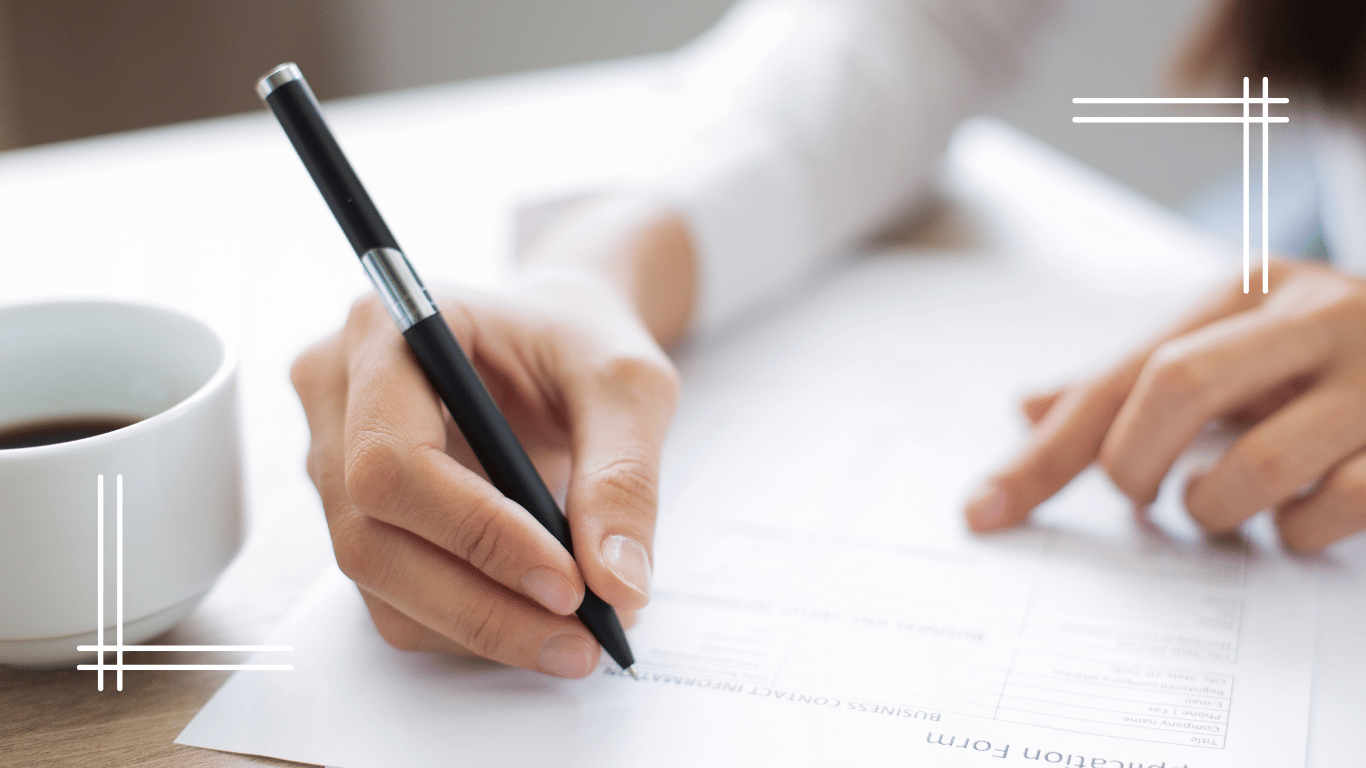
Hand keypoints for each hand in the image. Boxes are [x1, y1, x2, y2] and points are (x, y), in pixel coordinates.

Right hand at [291, 272, 678, 676]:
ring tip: (573, 639)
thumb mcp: (630, 385)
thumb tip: (616, 584)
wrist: (555, 346)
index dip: (475, 532)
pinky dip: (466, 626)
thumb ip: (624, 476)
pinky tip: (536, 623)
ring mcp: (331, 457)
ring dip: (476, 627)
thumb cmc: (580, 344)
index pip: (393, 456)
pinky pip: (392, 596)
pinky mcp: (354, 513)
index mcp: (386, 329)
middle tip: (581, 639)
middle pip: (370, 534)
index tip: (567, 582)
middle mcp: (336, 392)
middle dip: (480, 604)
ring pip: (377, 580)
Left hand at [966, 259, 1365, 552]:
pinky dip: (1296, 534)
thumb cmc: (1323, 365)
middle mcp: (1319, 314)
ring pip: (1257, 465)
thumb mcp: (1229, 355)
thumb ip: (1130, 386)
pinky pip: (1337, 509)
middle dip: (1135, 465)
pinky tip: (1296, 520)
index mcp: (1251, 290)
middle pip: (1175, 386)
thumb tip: (1021, 412)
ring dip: (1217, 511)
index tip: (985, 513)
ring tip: (1222, 508)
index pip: (1121, 374)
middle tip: (1144, 497)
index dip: (1047, 452)